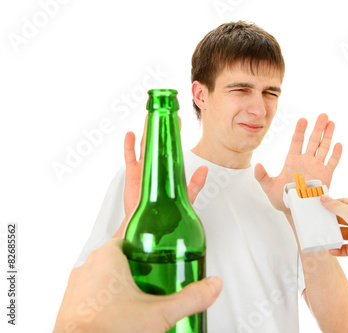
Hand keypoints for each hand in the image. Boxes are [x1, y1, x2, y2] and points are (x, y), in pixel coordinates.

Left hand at [54, 238, 221, 332]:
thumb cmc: (106, 330)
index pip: (129, 233)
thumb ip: (191, 297)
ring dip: (123, 282)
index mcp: (108, 257)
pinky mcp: (72, 306)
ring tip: (142, 297)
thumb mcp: (160, 313)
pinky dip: (109, 298)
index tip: (158, 246)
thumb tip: (211, 286)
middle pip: (120, 255)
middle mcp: (88, 267)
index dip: (147, 239)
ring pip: (105, 274)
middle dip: (139, 265)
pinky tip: (123, 314)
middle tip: (156, 276)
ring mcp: (77, 287)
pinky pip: (94, 293)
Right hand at [115, 116, 206, 236]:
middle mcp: (156, 164)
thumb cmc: (167, 211)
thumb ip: (195, 184)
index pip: (172, 145)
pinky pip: (130, 156)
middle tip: (163, 112)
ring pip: (144, 144)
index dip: (174, 132)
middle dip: (160, 126)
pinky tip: (130, 134)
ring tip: (148, 116)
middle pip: (157, 140)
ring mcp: (144, 168)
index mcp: (168, 167)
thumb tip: (205, 169)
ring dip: (146, 130)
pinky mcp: (132, 174)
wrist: (149, 223)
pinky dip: (129, 145)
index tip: (177, 118)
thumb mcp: (184, 196)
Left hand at [255, 113, 341, 212]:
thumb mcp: (269, 188)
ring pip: (323, 148)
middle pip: (312, 141)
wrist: (295, 211)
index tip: (302, 119)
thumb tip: (256, 165)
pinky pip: (332, 163)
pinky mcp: (325, 176)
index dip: (300, 131)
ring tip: (331, 123)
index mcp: (292, 161)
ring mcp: (316, 167)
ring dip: (328, 136)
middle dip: (317, 128)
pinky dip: (335, 154)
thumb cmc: (282, 200)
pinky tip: (338, 144)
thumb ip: (262, 176)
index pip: (296, 142)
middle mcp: (306, 161)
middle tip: (322, 115)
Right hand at [319, 196, 347, 275]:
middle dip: (330, 220)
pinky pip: (345, 248)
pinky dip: (337, 249)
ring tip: (321, 235)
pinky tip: (330, 249)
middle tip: (317, 220)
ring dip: (333, 235)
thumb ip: (337, 207)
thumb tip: (324, 198)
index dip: (332, 203)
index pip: (345, 203)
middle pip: (342, 219)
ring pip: (342, 234)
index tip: (319, 205)